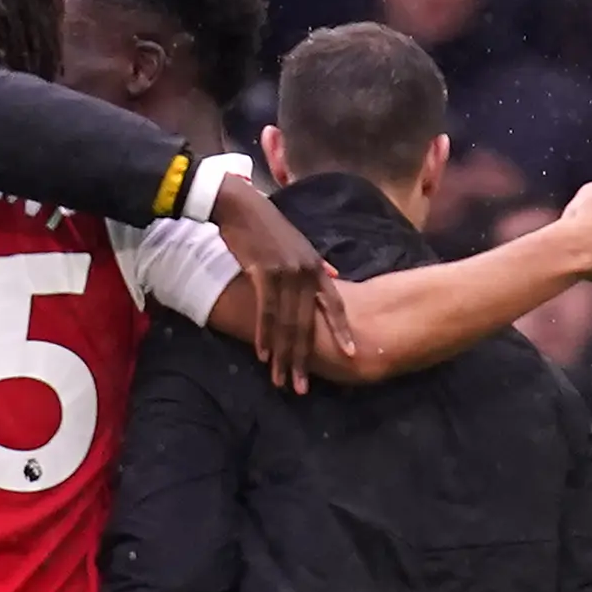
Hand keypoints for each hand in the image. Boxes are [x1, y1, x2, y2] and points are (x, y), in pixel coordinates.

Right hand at [209, 181, 352, 392]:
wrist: (239, 206)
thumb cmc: (265, 226)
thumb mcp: (298, 242)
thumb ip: (316, 263)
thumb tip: (335, 275)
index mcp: (316, 266)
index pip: (334, 303)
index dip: (342, 330)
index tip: (352, 353)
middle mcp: (306, 271)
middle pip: (308, 323)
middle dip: (304, 358)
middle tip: (301, 386)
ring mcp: (286, 273)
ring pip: (287, 323)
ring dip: (283, 355)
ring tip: (280, 379)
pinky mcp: (264, 273)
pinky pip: (266, 312)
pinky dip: (264, 336)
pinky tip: (264, 354)